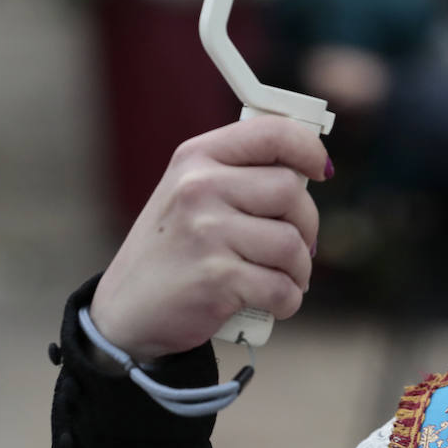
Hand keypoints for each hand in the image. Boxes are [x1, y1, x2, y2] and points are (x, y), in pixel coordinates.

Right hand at [89, 116, 329, 361]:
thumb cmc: (175, 252)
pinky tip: (272, 302)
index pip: (272, 132)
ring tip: (280, 278)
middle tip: (293, 247)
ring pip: (293, 244)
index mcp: (196, 158)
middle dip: (306, 225)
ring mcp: (206, 232)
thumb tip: (310, 166)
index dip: (309, 148)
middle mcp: (199, 188)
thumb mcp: (192, 195)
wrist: (125, 314)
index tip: (322, 171)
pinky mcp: (216, 279)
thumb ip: (241, 175)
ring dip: (299, 270)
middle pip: (292, 191)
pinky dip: (288, 301)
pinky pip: (283, 288)